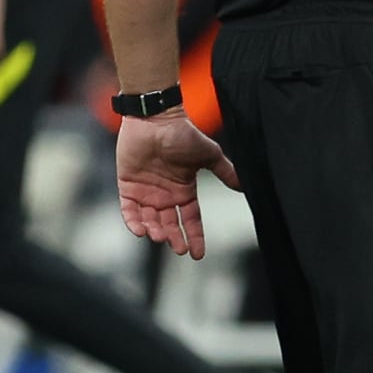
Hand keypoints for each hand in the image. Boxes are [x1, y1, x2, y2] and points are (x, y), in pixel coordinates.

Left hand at [117, 112, 239, 259]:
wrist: (155, 118)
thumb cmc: (182, 133)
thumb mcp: (209, 154)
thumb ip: (225, 172)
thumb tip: (245, 187)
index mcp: (184, 190)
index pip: (191, 219)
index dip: (195, 236)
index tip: (198, 254)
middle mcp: (165, 195)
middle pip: (170, 225)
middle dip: (174, 239)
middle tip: (178, 249)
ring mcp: (145, 192)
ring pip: (150, 221)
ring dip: (155, 231)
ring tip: (159, 237)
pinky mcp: (127, 186)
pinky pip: (129, 211)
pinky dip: (133, 222)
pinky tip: (140, 230)